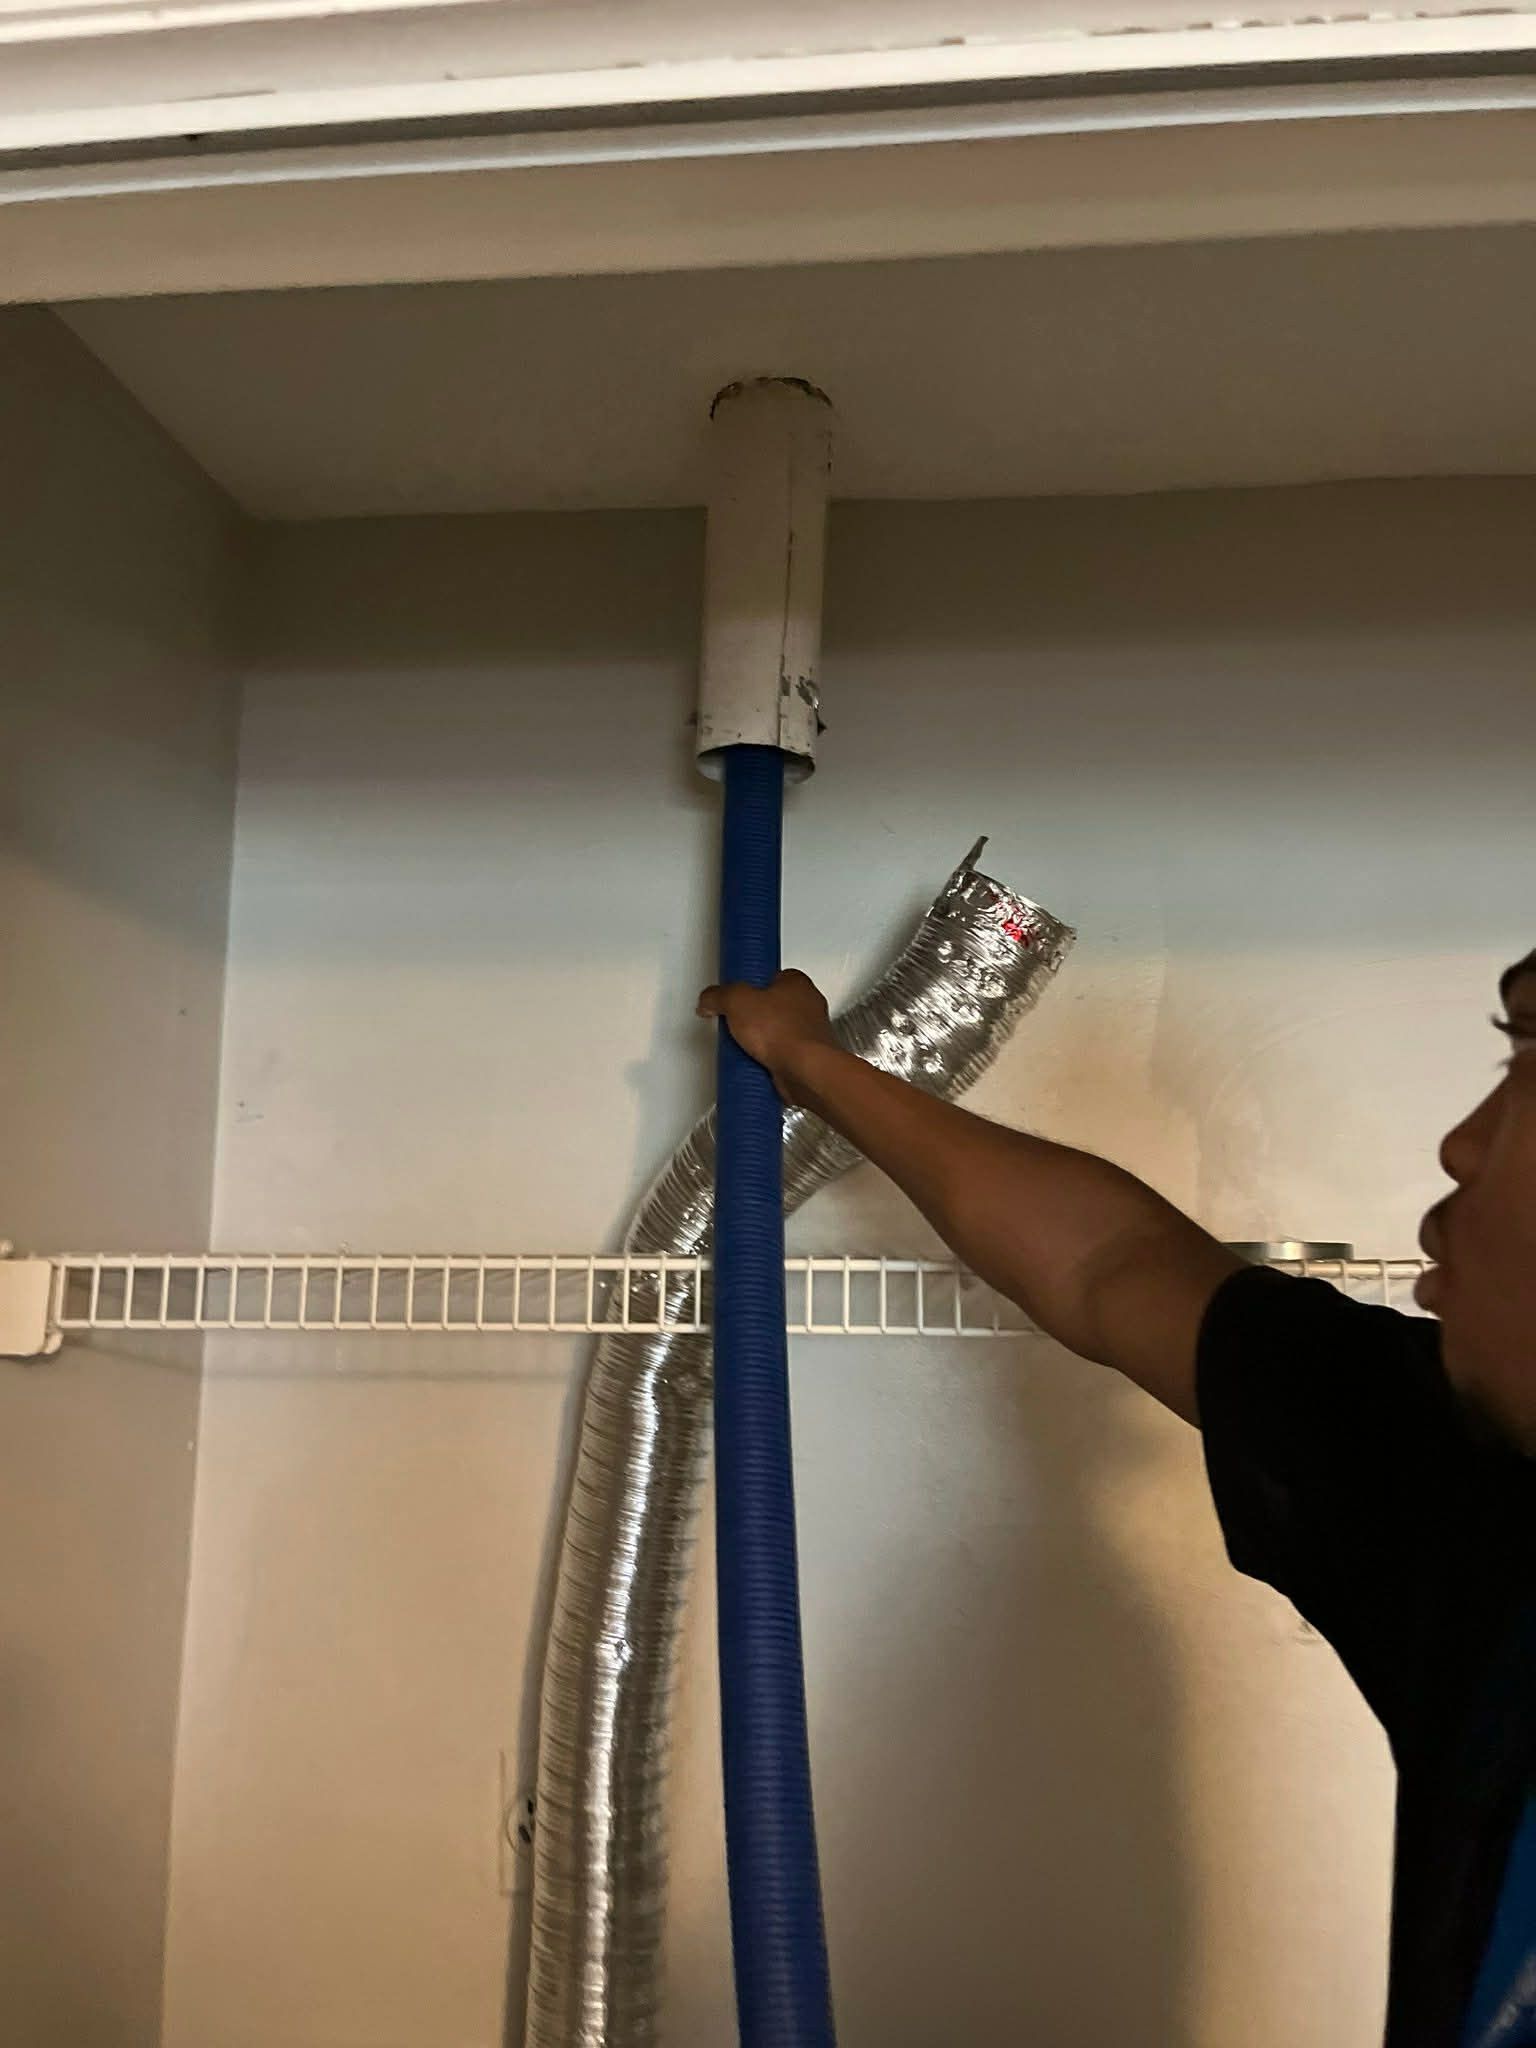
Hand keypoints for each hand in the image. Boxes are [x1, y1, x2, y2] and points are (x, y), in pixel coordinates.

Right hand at [696, 969, 837, 1101]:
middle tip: (735, 1023)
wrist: (805, 1071)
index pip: (769, 976)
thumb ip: (718, 996)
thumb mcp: (737, 1001)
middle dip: (750, 1018)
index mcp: (797, 983)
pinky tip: (753, 1065)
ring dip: (757, 1043)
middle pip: (770, 1008)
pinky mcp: (803, 1061)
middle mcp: (807, 1008)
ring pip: (773, 1035)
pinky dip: (764, 1063)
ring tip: (742, 1047)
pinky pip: (777, 1058)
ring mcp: (807, 1035)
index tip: (735, 992)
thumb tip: (708, 1000)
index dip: (749, 985)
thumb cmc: (787, 1033)